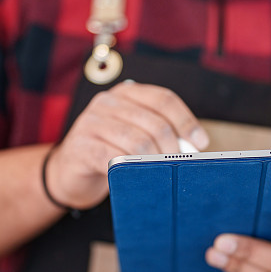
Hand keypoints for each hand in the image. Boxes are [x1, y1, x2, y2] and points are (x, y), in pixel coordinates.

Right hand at [47, 81, 208, 208]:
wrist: (70, 172)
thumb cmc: (110, 152)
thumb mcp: (135, 135)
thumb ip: (160, 132)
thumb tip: (193, 145)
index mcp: (125, 94)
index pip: (163, 99)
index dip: (186, 121)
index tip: (200, 142)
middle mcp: (107, 103)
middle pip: (154, 122)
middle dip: (172, 148)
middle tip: (178, 165)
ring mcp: (90, 123)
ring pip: (137, 141)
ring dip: (154, 161)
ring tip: (160, 174)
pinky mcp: (81, 147)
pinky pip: (114, 159)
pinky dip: (131, 170)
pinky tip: (136, 178)